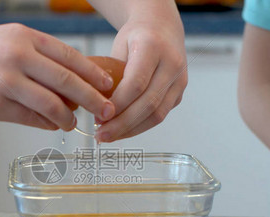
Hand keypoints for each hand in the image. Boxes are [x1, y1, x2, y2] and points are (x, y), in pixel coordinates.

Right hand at [0, 24, 115, 130]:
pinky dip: (46, 124)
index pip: (69, 56)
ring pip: (51, 104)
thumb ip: (36, 59)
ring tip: (74, 123)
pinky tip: (53, 126)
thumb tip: (67, 83)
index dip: (93, 74)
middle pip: (67, 81)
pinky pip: (30, 119)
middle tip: (107, 111)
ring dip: (68, 117)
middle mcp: (17, 55)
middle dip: (92, 99)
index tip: (108, 86)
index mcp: (23, 36)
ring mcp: (5, 80)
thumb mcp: (5, 41)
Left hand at [95, 13, 187, 141]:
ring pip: (157, 114)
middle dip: (122, 124)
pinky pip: (160, 116)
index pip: (136, 83)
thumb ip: (109, 73)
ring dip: (131, 130)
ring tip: (109, 136)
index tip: (99, 117)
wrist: (162, 28)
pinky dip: (139, 127)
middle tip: (101, 135)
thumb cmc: (135, 37)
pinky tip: (122, 131)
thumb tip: (90, 104)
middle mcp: (172, 63)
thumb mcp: (117, 47)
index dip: (118, 104)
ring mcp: (179, 80)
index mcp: (152, 46)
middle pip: (148, 103)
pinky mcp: (179, 94)